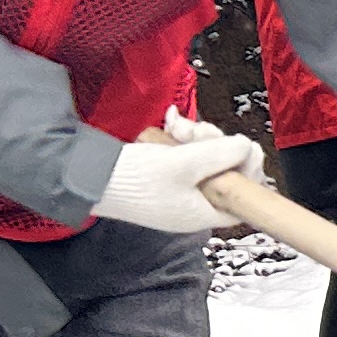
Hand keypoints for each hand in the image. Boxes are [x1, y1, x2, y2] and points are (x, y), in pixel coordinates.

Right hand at [91, 119, 256, 233]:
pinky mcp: (166, 175)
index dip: (246, 171)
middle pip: (224, 171)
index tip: (242, 149)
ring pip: (205, 158)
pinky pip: (186, 155)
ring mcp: (180, 189)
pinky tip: (172, 124)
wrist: (89, 176)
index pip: (240, 197)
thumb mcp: (184, 164)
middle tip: (198, 131)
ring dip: (196, 136)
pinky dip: (182, 138)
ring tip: (178, 126)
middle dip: (215, 145)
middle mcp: (194, 204)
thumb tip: (248, 148)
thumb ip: (220, 155)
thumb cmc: (133, 179)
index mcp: (203, 213)